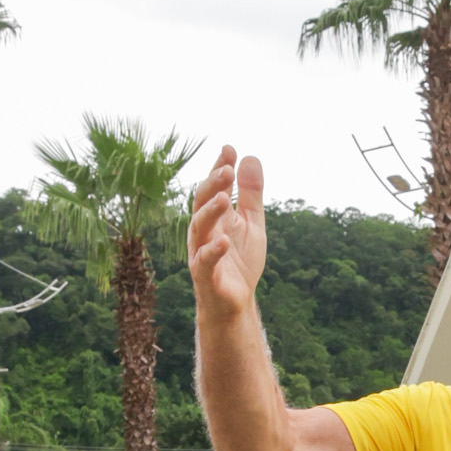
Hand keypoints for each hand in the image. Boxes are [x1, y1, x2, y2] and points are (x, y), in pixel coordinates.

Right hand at [189, 147, 266, 318]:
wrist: (236, 300)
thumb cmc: (239, 259)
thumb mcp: (251, 222)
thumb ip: (250, 193)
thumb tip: (250, 157)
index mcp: (215, 216)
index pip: (214, 187)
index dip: (219, 169)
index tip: (229, 150)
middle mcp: (204, 230)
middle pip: (202, 203)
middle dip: (212, 186)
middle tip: (227, 170)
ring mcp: (201, 252)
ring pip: (199, 228)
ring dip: (210, 212)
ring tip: (223, 198)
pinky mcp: (205, 276)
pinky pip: (204, 261)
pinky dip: (212, 251)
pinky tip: (224, 241)